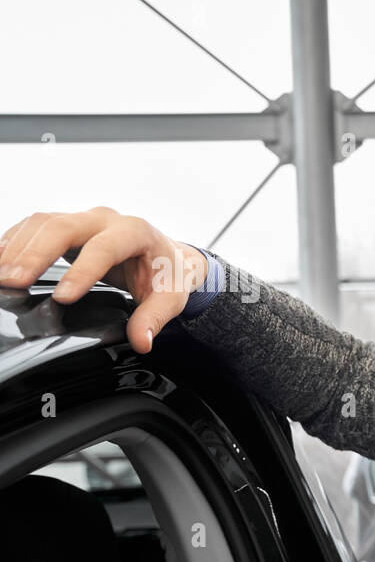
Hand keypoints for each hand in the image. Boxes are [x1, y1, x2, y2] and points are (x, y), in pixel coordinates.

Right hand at [0, 207, 208, 354]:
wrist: (168, 255)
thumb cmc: (168, 273)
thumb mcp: (171, 297)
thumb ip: (154, 318)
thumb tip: (141, 341)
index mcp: (135, 232)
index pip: (104, 248)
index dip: (82, 271)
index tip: (64, 297)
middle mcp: (105, 220)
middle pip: (63, 228)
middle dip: (35, 254)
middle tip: (12, 281)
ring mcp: (83, 220)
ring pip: (42, 223)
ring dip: (17, 248)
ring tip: (0, 276)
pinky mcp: (66, 227)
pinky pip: (35, 228)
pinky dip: (15, 243)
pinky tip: (0, 261)